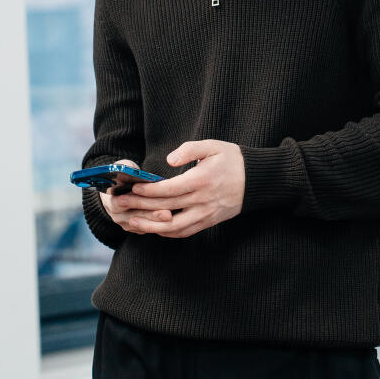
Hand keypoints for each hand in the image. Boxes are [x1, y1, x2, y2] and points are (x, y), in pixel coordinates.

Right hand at [98, 160, 172, 233]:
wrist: (121, 187)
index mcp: (109, 199)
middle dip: (151, 215)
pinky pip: (146, 229)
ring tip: (170, 217)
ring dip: (156, 222)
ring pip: (141, 225)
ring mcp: (124, 223)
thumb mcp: (123, 168)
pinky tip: (170, 222)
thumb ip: (126, 168)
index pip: (119, 203)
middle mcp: (115, 214)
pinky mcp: (135, 228)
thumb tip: (132, 170)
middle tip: (167, 214)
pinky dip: (158, 226)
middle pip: (133, 217)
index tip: (148, 199)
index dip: (134, 202)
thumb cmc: (124, 175)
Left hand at [126, 140, 244, 238]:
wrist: (257, 180)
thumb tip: (169, 160)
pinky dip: (168, 232)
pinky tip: (154, 228)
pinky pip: (185, 231)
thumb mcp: (213, 146)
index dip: (148, 191)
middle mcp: (202, 200)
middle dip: (141, 207)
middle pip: (166, 208)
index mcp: (201, 180)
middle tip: (121, 205)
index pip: (169, 190)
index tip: (133, 189)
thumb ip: (190, 150)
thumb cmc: (233, 160)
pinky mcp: (209, 221)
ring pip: (174, 227)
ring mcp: (206, 214)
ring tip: (132, 222)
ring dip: (151, 226)